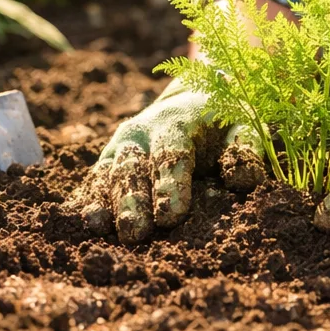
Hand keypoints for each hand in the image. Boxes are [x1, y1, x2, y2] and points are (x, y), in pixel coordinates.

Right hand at [69, 81, 264, 243]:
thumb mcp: (241, 125)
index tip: (171, 217)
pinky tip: (85, 221)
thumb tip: (241, 181)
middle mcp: (141, 133)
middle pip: (132, 168)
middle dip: (132, 201)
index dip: (171, 186)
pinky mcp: (106, 161)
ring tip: (100, 228)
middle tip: (135, 233)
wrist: (190, 97)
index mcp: (176, 124)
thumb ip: (244, 151)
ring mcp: (119, 147)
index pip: (171, 156)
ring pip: (108, 174)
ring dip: (105, 202)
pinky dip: (87, 199)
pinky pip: (93, 180)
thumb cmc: (221, 119)